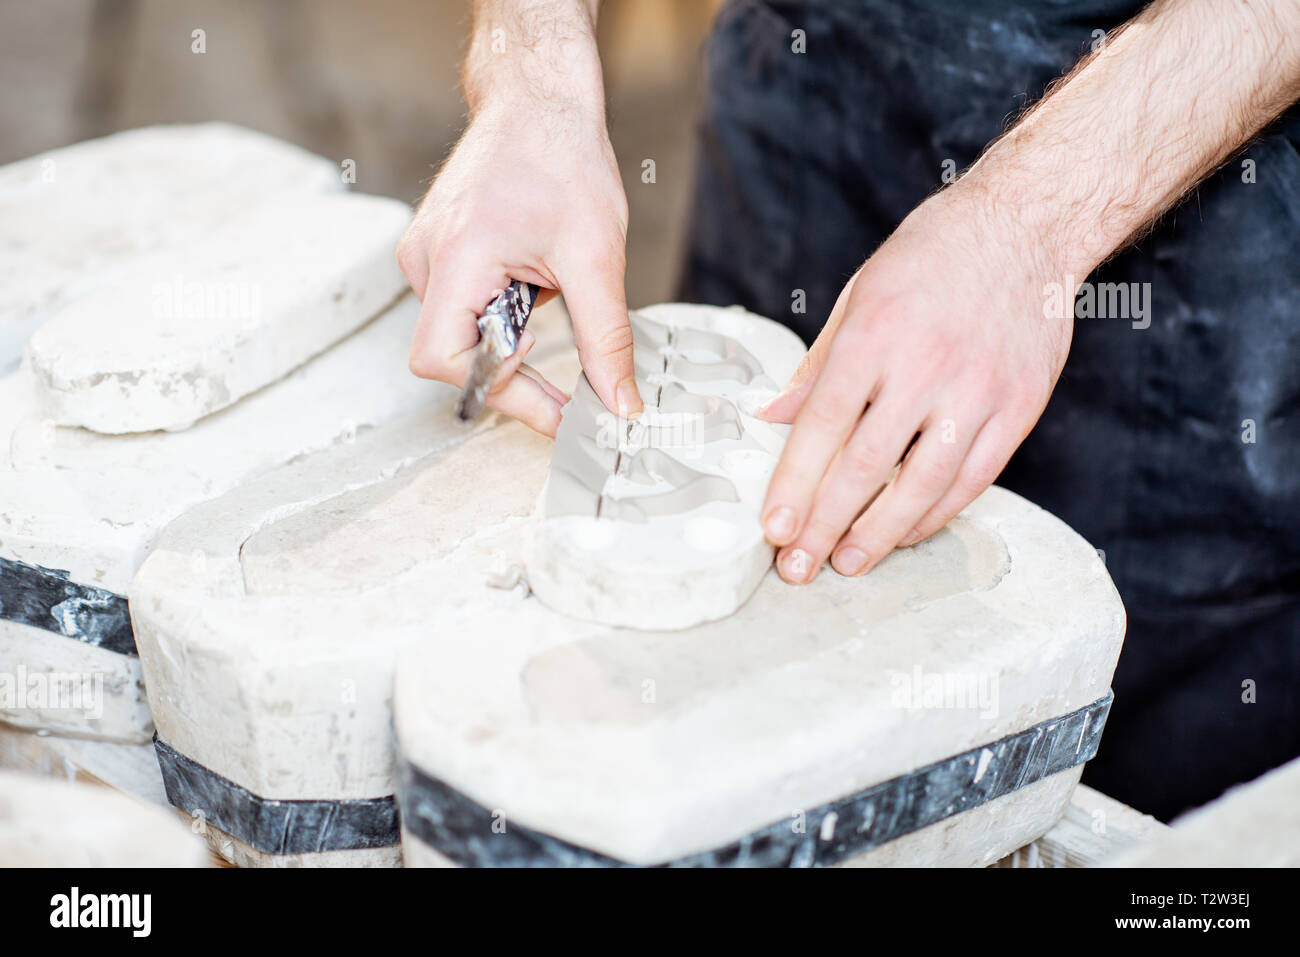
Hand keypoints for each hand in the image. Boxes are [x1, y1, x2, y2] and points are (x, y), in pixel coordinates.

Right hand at [397, 100, 641, 435]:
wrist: (538, 100)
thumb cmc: (561, 158)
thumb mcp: (597, 257)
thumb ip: (605, 339)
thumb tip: (618, 403)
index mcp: (456, 259)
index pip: (446, 362)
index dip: (501, 391)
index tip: (557, 408)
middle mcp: (426, 260)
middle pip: (452, 357)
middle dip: (512, 369)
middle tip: (565, 371)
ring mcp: (425, 254)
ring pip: (460, 335)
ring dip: (511, 334)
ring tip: (548, 286)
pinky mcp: (437, 251)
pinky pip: (462, 308)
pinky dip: (503, 312)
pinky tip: (532, 275)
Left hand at [758, 184, 1072, 582]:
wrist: (1027, 223)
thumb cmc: (933, 254)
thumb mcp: (860, 293)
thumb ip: (816, 364)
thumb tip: (773, 419)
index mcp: (874, 334)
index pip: (822, 427)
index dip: (794, 486)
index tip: (774, 529)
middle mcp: (925, 366)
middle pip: (865, 467)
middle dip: (825, 526)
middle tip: (799, 568)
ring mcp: (977, 390)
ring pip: (922, 485)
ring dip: (880, 534)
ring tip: (848, 563)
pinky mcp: (1019, 406)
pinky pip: (973, 478)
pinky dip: (936, 514)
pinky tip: (905, 533)